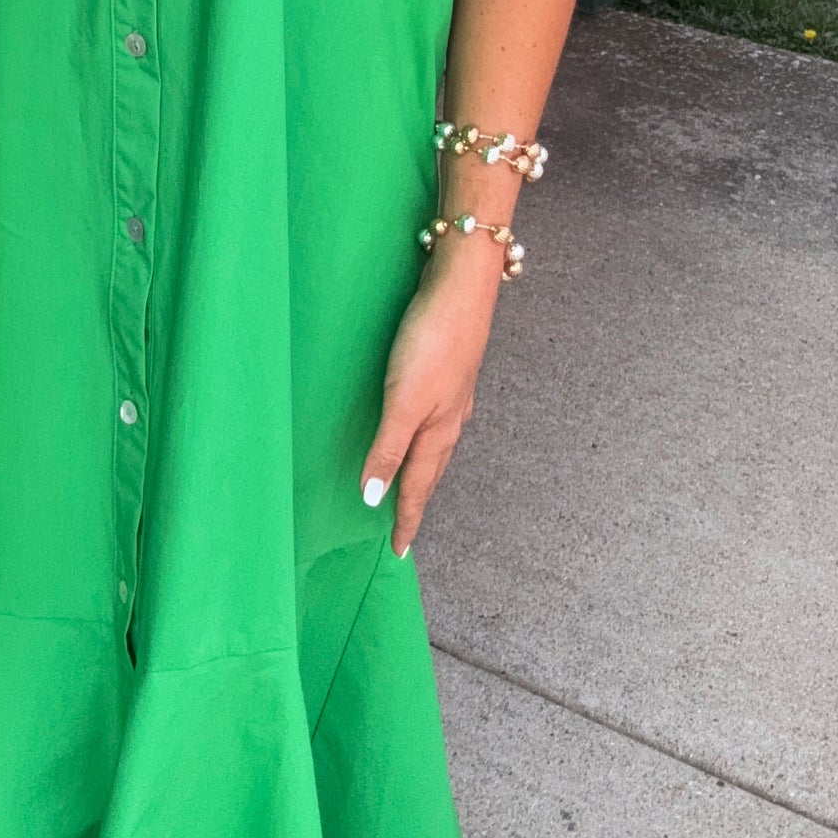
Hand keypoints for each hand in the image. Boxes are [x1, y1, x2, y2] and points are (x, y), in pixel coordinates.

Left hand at [359, 240, 505, 557]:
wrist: (462, 286)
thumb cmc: (432, 342)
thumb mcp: (403, 402)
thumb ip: (388, 449)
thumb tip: (375, 500)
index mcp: (438, 431)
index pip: (416, 487)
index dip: (404, 519)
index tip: (397, 551)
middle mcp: (449, 418)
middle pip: (429, 471)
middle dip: (416, 501)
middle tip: (404, 528)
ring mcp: (452, 394)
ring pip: (436, 446)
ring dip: (421, 471)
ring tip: (410, 487)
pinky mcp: (448, 369)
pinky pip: (435, 420)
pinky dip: (425, 438)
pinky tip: (422, 428)